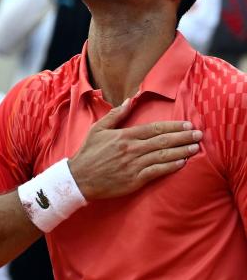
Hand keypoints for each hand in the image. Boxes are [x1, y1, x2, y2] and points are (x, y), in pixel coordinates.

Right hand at [68, 100, 201, 200]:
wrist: (80, 178)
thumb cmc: (88, 152)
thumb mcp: (98, 129)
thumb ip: (115, 115)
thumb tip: (129, 100)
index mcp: (124, 135)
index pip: (153, 128)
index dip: (172, 126)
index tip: (187, 124)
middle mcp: (132, 149)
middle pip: (162, 141)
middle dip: (182, 137)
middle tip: (198, 134)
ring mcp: (134, 165)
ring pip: (163, 156)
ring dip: (181, 151)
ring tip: (195, 148)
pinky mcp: (135, 179)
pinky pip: (157, 172)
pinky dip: (171, 167)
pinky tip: (182, 163)